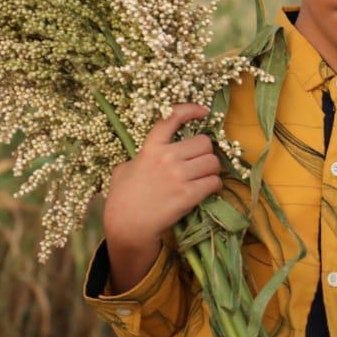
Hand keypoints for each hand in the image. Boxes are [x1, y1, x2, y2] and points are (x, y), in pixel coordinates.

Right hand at [102, 103, 221, 290]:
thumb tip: (145, 156)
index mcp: (151, 148)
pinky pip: (214, 182)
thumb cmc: (122, 198)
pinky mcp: (189, 195)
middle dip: (205, 152)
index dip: (191, 110)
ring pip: (213, 162)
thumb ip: (138, 158)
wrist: (127, 226)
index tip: (203, 111)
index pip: (172, 118)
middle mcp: (167, 158)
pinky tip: (208, 189)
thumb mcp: (123, 170)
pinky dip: (214, 185)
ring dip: (212, 169)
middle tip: (200, 162)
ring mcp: (179, 176)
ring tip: (204, 176)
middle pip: (204, 142)